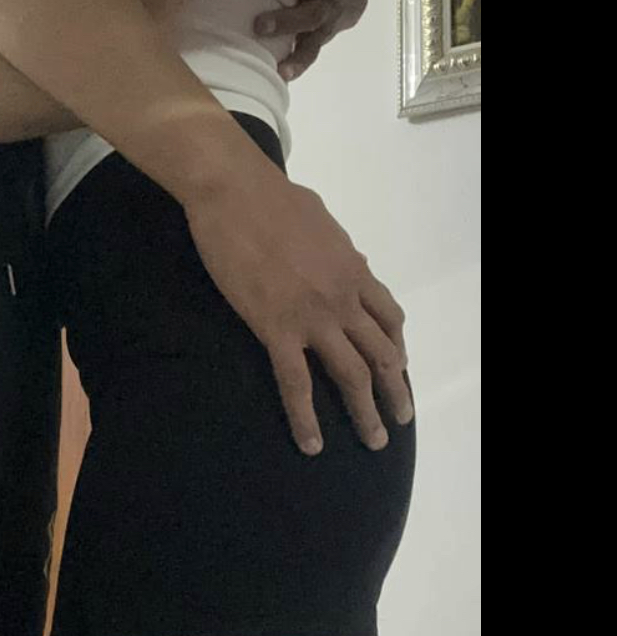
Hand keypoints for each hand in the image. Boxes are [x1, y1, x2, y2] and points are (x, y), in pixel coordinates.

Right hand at [184, 144, 410, 453]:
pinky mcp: (277, 330)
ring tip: (374, 440)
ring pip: (352, 375)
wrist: (234, 191)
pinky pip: (296, 385)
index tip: (397, 368)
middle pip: (383, 354)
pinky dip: (307, 420)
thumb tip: (343, 260)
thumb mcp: (321, 222)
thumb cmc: (270, 197)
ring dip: (367, 413)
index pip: (389, 318)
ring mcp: (314, 317)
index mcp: (353, 271)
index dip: (397, 348)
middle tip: (400, 418)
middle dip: (396, 391)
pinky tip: (312, 444)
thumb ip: (336, 250)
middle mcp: (344, 299)